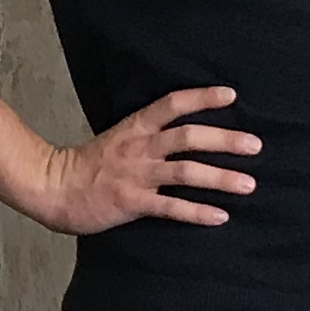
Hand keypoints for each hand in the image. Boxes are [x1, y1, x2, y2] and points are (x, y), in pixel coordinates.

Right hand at [27, 86, 258, 235]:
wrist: (54, 188)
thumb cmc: (88, 166)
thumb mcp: (119, 139)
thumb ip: (148, 135)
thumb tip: (183, 134)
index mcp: (135, 128)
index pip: (172, 104)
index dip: (202, 98)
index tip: (231, 95)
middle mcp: (139, 148)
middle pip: (187, 137)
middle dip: (224, 140)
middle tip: (255, 144)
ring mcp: (136, 175)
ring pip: (185, 172)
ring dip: (220, 178)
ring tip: (248, 183)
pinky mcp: (132, 202)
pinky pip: (171, 207)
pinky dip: (197, 211)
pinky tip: (220, 216)